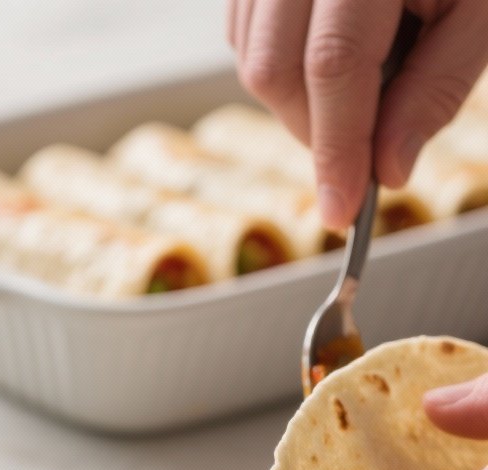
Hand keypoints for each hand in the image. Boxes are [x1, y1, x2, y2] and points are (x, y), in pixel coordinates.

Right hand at [227, 0, 487, 226]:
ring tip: (360, 87)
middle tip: (363, 151)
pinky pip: (245, 30)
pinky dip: (280, 67)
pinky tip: (328, 61)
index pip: (333, 66)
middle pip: (274, 68)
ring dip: (297, 103)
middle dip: (314, 132)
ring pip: (251, 56)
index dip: (335, 148)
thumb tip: (387, 169)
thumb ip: (435, 92)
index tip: (341, 210)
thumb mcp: (480, 16)